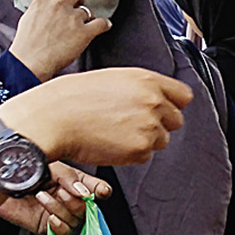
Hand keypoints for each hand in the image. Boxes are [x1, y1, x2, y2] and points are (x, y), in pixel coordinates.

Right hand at [0, 68, 191, 164]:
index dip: (172, 104)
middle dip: (159, 124)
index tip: (162, 110)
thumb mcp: (111, 79)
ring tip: (114, 131)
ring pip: (161, 140)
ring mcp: (149, 126)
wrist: (50, 119)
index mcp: (146, 80)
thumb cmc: (72, 98)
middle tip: (129, 124)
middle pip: (176, 120)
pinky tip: (109, 142)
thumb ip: (140, 88)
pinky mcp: (141, 148)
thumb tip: (160, 98)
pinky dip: (130, 153)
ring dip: (144, 140)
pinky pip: (145, 155)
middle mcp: (153, 101)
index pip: (183, 96)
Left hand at [0, 164, 112, 234]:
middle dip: (74, 201)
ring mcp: (61, 213)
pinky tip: (49, 217)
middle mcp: (71, 199)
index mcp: (75, 183)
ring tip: (42, 197)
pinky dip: (59, 226)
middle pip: (89, 208)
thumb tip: (85, 192)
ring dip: (60, 209)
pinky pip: (64, 233)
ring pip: (76, 220)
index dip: (101, 191)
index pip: (99, 190)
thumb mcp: (51, 167)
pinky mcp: (48, 226)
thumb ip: (71, 178)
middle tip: (60, 191)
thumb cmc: (22, 171)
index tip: (98, 191)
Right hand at [8, 0, 112, 80]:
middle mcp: (59, 6)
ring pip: (88, 10)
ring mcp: (72, 19)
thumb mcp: (28, 18)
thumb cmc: (27, 44)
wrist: (30, 61)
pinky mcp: (84, 32)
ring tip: (84, 25)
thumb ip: (41, 8)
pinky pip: (102, 23)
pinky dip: (105, 25)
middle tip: (79, 4)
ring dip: (88, 17)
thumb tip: (47, 6)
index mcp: (42, 1)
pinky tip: (103, 26)